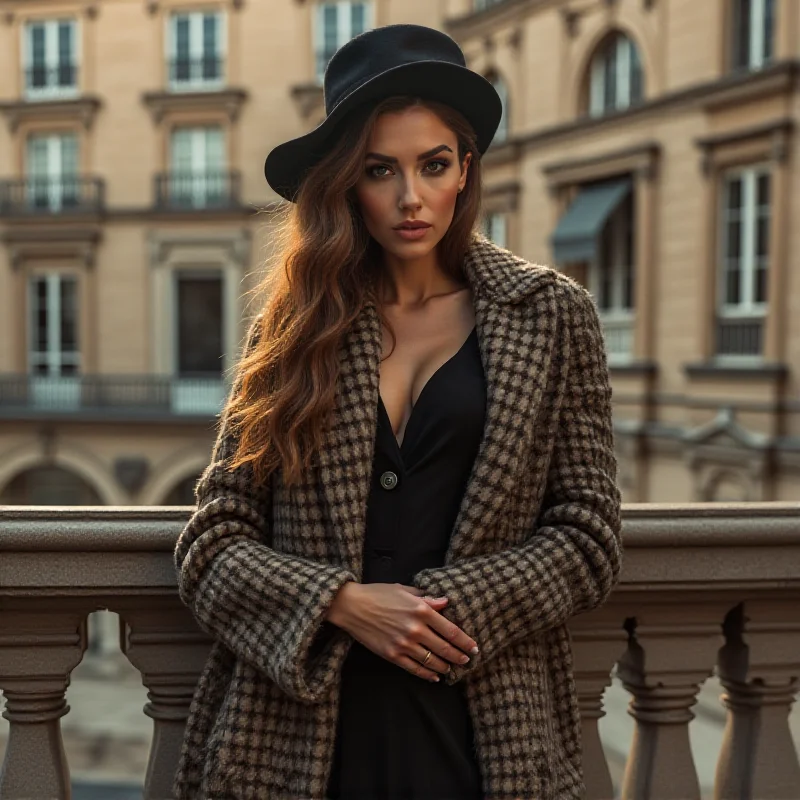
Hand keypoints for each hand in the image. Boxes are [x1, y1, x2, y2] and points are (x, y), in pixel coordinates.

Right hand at [326, 582, 478, 681]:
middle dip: (459, 656)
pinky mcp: (393, 655)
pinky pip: (414, 668)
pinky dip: (427, 675)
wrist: (352, 606)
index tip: (474, 648)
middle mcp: (415, 628)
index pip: (451, 630)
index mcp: (421, 610)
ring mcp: (404, 644)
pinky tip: (435, 677)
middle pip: (445, 648)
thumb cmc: (378, 593)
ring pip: (432, 661)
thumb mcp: (404, 589)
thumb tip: (446, 602)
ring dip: (445, 667)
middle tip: (467, 661)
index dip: (465, 641)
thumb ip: (427, 598)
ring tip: (452, 668)